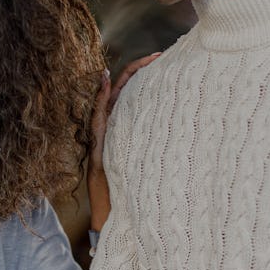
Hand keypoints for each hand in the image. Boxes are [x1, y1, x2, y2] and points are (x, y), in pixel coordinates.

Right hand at [90, 53, 158, 231]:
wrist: (115, 215)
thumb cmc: (131, 192)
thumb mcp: (143, 163)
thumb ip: (150, 145)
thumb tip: (172, 132)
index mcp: (124, 127)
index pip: (131, 93)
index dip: (144, 75)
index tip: (162, 61)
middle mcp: (112, 127)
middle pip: (124, 89)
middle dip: (141, 68)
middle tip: (161, 54)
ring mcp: (104, 134)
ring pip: (112, 97)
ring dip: (127, 76)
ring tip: (147, 60)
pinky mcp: (98, 144)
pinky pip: (97, 116)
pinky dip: (99, 97)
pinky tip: (104, 81)